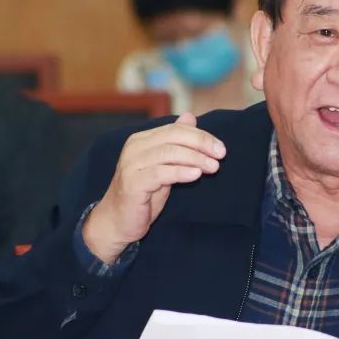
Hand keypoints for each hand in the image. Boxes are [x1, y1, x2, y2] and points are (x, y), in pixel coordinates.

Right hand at [82, 113, 225, 263]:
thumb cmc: (143, 194)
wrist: (117, 221)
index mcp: (142, 140)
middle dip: (201, 144)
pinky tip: (196, 175)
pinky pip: (161, 173)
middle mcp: (134, 148)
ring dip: (196, 159)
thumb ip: (175, 144)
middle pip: (173, 137)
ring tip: (214, 167)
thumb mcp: (163, 166)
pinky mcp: (133, 182)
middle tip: (221, 154)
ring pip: (169, 153)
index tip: (220, 147)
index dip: (200, 136)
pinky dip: (181, 172)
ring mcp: (132, 164)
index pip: (175, 129)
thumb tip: (190, 117)